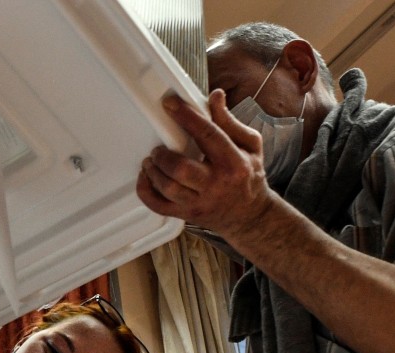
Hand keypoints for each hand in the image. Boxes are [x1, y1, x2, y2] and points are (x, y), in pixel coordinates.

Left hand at [137, 90, 280, 240]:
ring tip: (151, 161)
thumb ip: (229, 121)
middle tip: (159, 148)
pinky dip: (145, 191)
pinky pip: (158, 206)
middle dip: (164, 155)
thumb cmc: (248, 175)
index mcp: (234, 163)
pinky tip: (146, 177)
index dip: (186, 117)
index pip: (208, 135)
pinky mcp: (187, 214)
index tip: (170, 104)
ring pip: (168, 188)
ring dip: (153, 171)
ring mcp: (200, 202)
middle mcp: (216, 185)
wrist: (249, 215)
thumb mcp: (249, 145)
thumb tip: (215, 96)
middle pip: (181, 169)